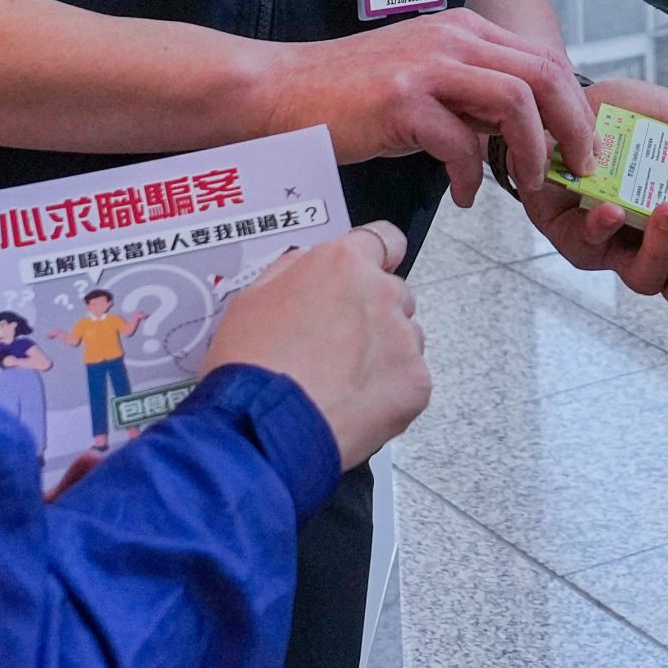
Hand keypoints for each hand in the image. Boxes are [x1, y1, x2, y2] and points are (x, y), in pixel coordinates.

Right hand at [201, 219, 430, 466]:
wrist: (263, 428)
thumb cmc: (251, 366)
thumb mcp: (253, 296)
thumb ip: (295, 271)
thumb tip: (311, 267)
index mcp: (342, 264)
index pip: (384, 240)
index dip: (374, 258)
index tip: (367, 274)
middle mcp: (381, 293)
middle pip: (393, 293)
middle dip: (371, 313)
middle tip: (336, 344)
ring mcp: (404, 339)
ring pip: (404, 338)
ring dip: (382, 352)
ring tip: (340, 381)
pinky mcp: (415, 382)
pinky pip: (410, 379)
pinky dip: (388, 391)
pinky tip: (352, 403)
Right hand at [234, 9, 594, 205]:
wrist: (281, 89)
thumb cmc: (350, 92)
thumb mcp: (424, 77)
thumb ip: (472, 95)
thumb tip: (521, 132)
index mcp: (464, 30)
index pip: (544, 59)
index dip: (573, 105)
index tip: (580, 145)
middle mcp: (453, 38)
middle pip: (545, 74)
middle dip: (572, 127)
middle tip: (574, 169)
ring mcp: (428, 66)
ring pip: (516, 101)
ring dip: (530, 149)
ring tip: (524, 182)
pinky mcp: (402, 100)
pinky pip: (460, 143)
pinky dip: (471, 175)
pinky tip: (463, 194)